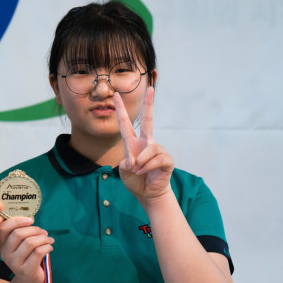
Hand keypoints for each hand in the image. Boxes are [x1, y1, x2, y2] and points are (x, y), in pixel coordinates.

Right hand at [0, 217, 53, 282]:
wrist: (31, 282)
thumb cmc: (29, 258)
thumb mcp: (21, 245)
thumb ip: (22, 232)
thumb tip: (30, 217)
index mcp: (3, 245)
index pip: (3, 228)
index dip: (17, 220)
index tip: (31, 220)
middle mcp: (6, 254)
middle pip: (18, 234)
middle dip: (35, 230)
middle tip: (44, 232)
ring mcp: (15, 263)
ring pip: (30, 242)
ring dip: (43, 238)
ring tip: (49, 240)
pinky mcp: (26, 271)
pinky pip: (38, 252)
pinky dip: (47, 247)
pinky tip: (50, 247)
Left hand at [113, 86, 173, 200]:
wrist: (148, 193)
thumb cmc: (135, 180)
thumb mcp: (124, 172)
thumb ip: (124, 164)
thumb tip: (133, 159)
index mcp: (133, 143)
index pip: (126, 124)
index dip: (120, 110)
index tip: (116, 95)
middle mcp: (146, 143)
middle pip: (148, 120)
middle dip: (149, 105)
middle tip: (151, 89)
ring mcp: (158, 150)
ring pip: (150, 149)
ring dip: (141, 162)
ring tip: (137, 171)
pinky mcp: (167, 159)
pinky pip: (157, 159)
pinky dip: (147, 167)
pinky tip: (144, 172)